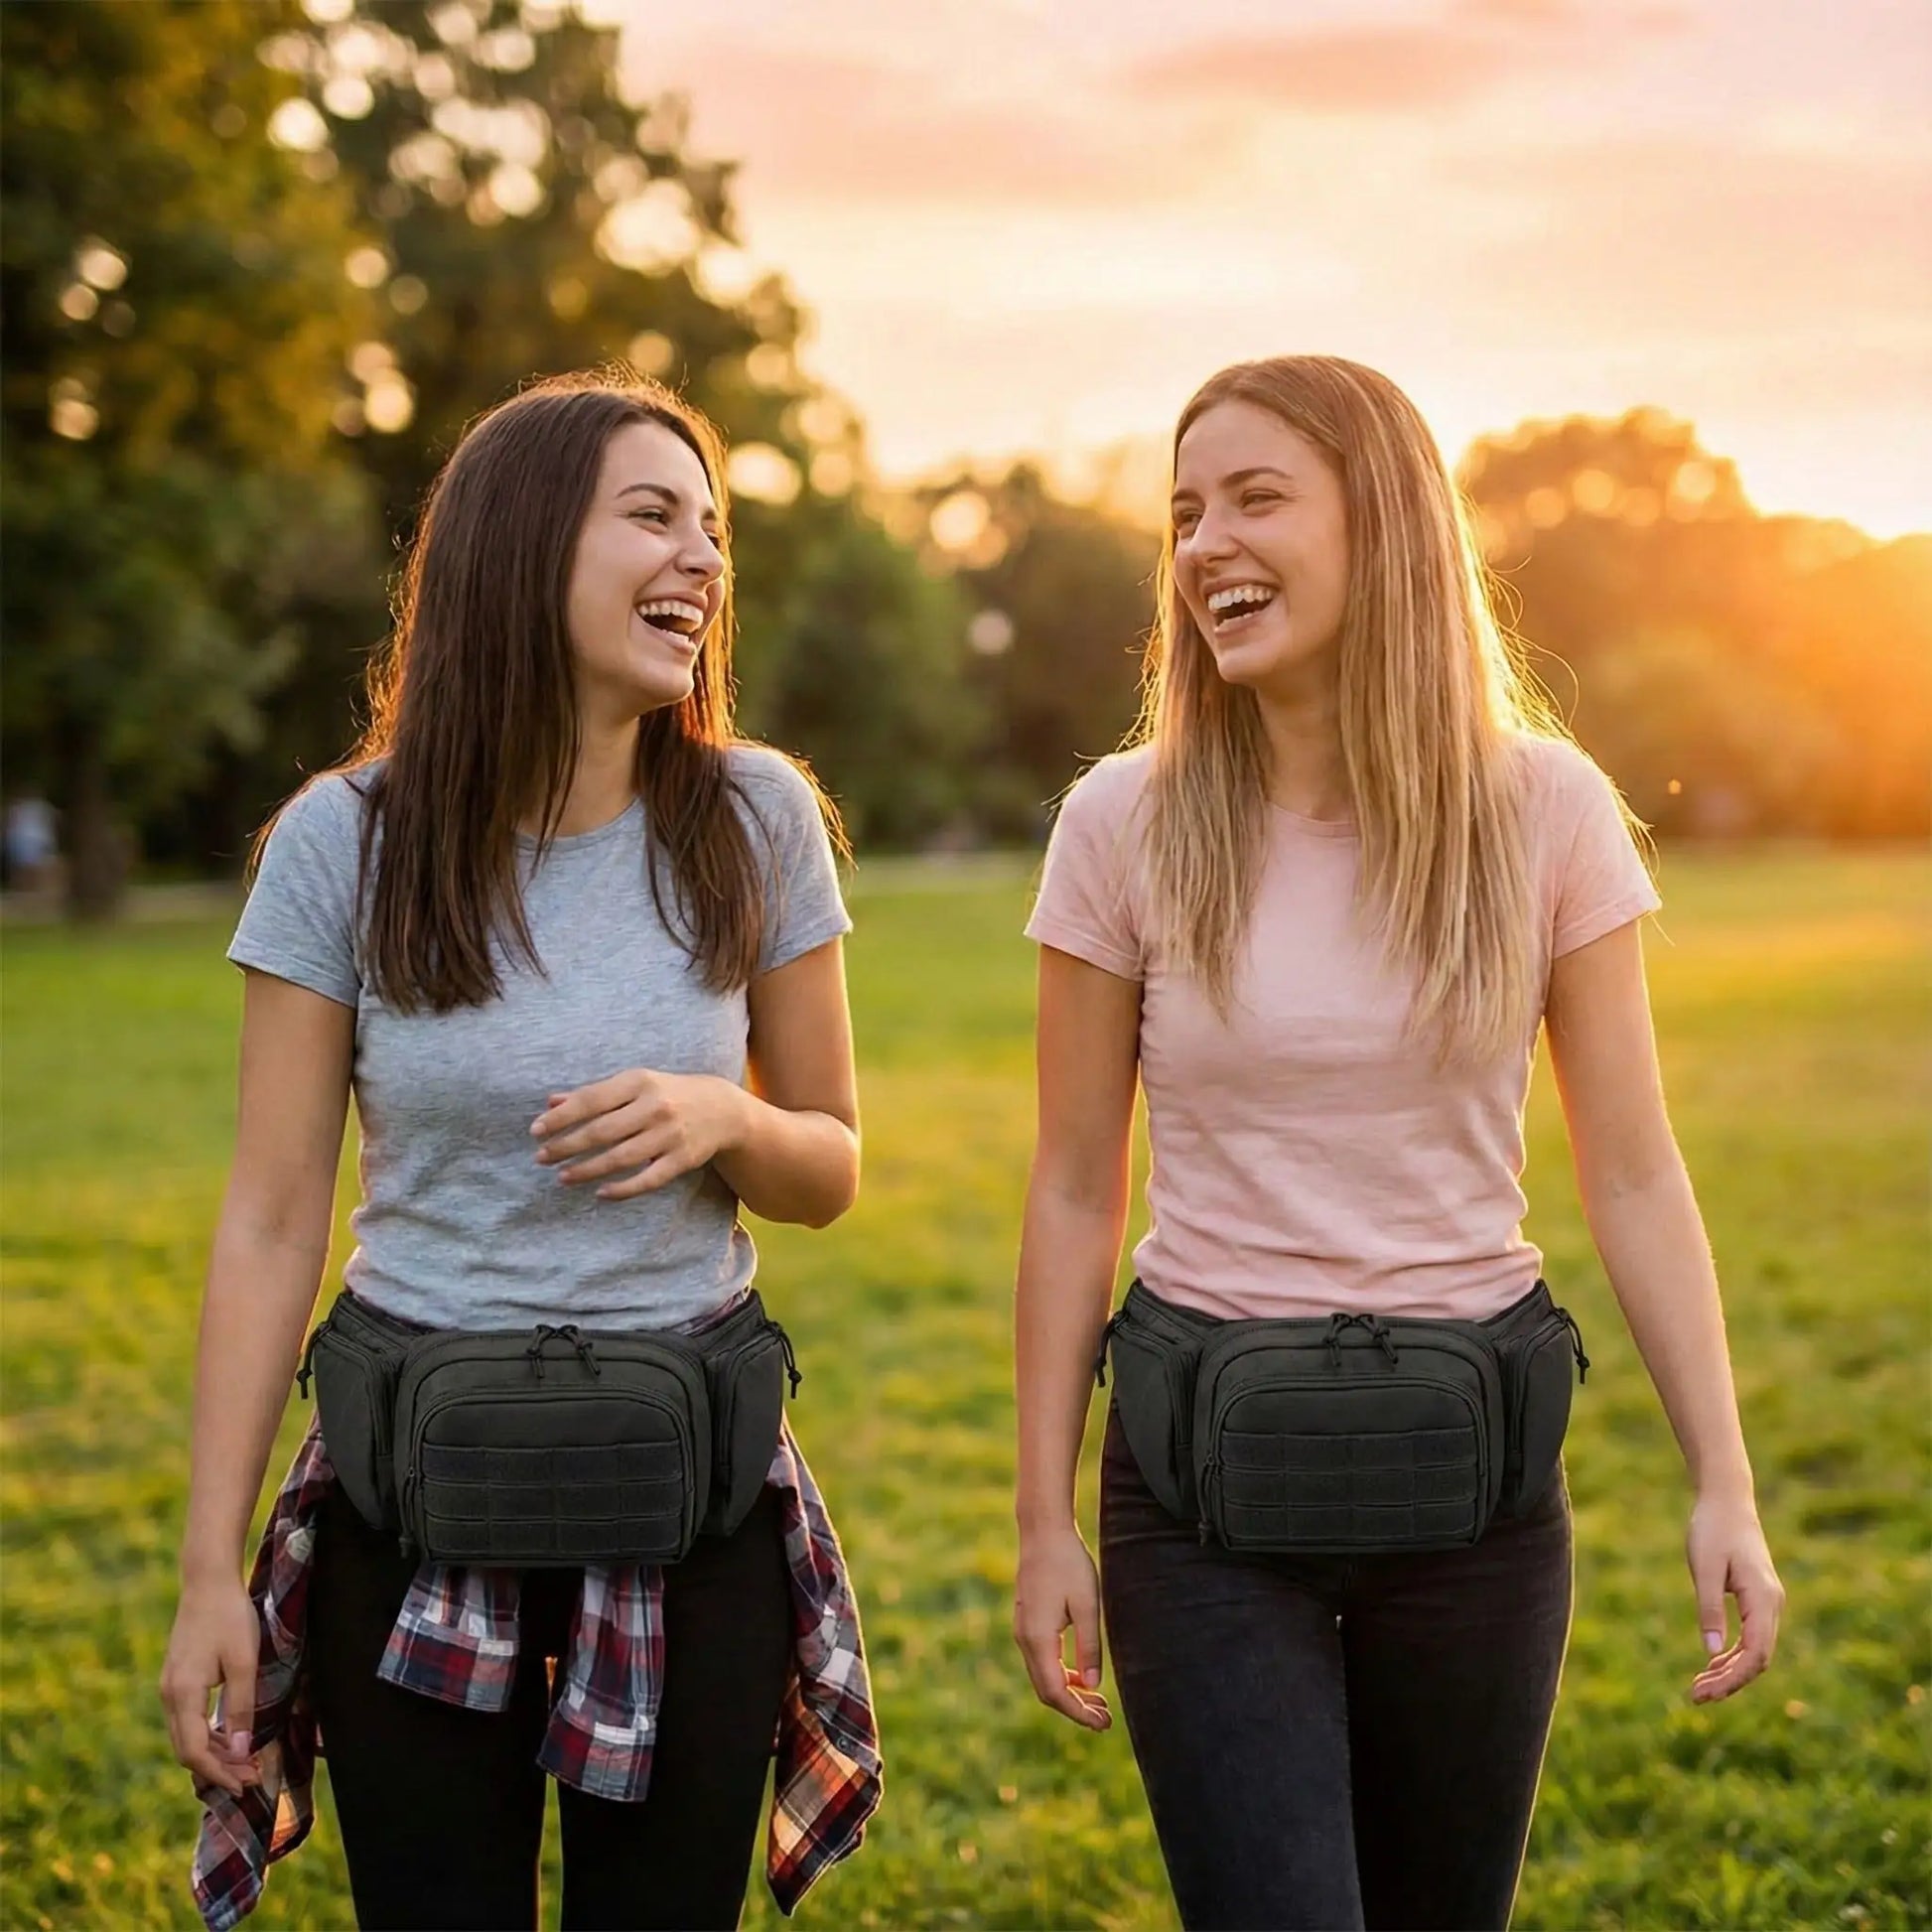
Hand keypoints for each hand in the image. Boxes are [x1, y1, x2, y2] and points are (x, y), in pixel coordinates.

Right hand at [159, 1576, 261, 1796]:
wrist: (208, 1582)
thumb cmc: (230, 1617)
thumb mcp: (244, 1661)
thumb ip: (242, 1706)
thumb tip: (242, 1751)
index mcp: (182, 1694)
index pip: (194, 1750)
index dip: (219, 1772)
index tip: (246, 1784)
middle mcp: (169, 1696)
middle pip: (187, 1749)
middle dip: (218, 1769)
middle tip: (251, 1779)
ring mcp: (170, 1689)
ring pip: (187, 1736)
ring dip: (214, 1754)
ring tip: (246, 1764)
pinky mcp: (177, 1681)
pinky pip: (188, 1721)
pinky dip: (208, 1736)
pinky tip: (231, 1739)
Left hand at [531, 1070, 746, 1200]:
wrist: (722, 1109)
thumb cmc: (668, 1094)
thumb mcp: (635, 1084)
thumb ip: (595, 1093)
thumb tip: (551, 1103)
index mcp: (639, 1082)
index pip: (591, 1100)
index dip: (561, 1117)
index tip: (536, 1131)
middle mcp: (655, 1107)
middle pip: (601, 1131)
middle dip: (566, 1146)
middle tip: (541, 1158)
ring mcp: (670, 1135)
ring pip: (620, 1158)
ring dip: (587, 1170)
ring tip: (561, 1177)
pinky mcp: (682, 1160)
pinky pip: (648, 1180)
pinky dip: (623, 1189)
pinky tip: (600, 1193)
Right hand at [1014, 1526, 1110, 1730]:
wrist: (1043, 1531)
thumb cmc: (1069, 1564)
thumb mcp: (1087, 1605)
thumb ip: (1089, 1647)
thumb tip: (1093, 1686)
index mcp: (1038, 1638)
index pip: (1056, 1691)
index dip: (1078, 1712)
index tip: (1102, 1723)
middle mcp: (1025, 1639)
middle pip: (1046, 1690)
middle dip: (1075, 1708)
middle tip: (1105, 1718)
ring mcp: (1023, 1630)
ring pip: (1043, 1676)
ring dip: (1069, 1692)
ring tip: (1098, 1702)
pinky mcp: (1027, 1622)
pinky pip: (1041, 1660)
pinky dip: (1061, 1674)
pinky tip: (1082, 1675)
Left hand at [1686, 1490, 1784, 1702]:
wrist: (1726, 1500)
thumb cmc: (1712, 1529)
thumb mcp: (1703, 1568)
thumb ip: (1709, 1608)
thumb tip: (1710, 1653)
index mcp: (1763, 1599)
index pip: (1756, 1654)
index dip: (1732, 1679)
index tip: (1704, 1693)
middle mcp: (1772, 1605)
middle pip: (1758, 1659)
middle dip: (1729, 1682)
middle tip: (1695, 1697)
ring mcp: (1768, 1603)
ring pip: (1755, 1651)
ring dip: (1730, 1671)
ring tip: (1699, 1688)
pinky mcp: (1758, 1599)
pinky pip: (1751, 1637)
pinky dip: (1732, 1654)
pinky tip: (1712, 1664)